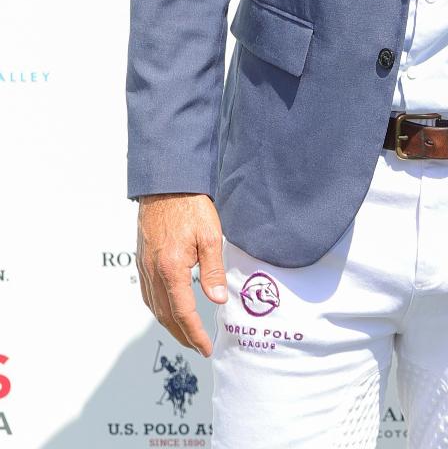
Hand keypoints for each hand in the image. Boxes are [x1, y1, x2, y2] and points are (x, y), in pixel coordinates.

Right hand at [137, 193, 227, 356]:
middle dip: (182, 335)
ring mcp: (144, 268)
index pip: (183, 312)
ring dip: (170, 326)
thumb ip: (213, 270)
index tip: (205, 347)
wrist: (166, 186)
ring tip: (187, 335)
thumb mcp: (210, 236)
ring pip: (154, 308)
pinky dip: (159, 310)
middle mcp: (153, 273)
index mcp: (171, 268)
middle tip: (198, 347)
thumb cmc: (190, 207)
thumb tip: (217, 299)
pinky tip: (169, 311)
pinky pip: (148, 295)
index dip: (194, 333)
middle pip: (165, 316)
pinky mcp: (142, 262)